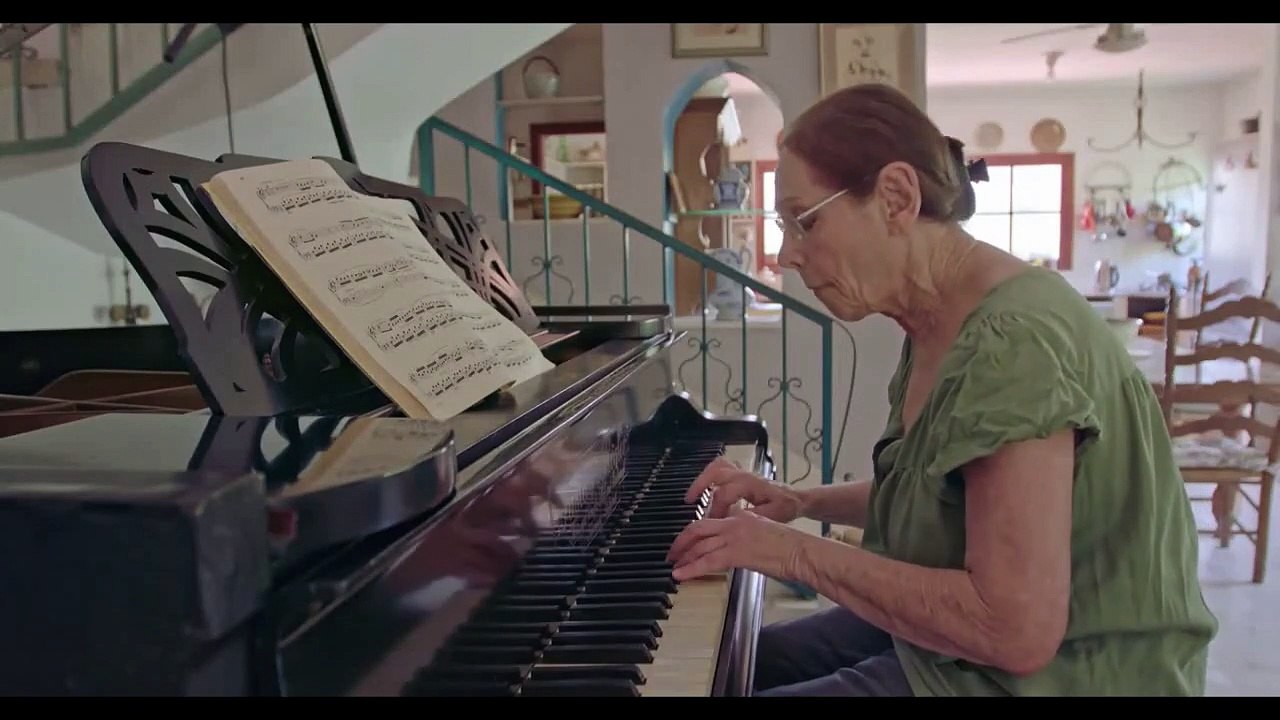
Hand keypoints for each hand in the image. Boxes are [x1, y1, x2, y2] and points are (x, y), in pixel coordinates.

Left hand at [665, 506, 805, 581]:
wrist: (801, 551)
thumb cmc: (790, 548)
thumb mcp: (764, 535)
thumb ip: (746, 538)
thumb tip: (735, 551)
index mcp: (741, 516)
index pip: (711, 522)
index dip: (695, 534)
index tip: (688, 543)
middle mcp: (734, 522)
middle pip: (698, 528)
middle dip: (681, 541)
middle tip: (672, 554)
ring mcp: (734, 536)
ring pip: (699, 545)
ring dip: (684, 557)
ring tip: (674, 567)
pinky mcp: (736, 552)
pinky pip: (707, 562)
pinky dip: (691, 569)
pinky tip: (681, 575)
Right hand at [685, 456, 802, 521]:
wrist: (797, 498)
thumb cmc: (786, 507)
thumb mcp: (774, 515)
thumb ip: (753, 516)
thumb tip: (734, 520)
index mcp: (750, 484)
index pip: (723, 494)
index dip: (714, 510)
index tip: (711, 523)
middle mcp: (744, 475)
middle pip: (715, 471)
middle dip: (699, 485)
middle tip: (689, 500)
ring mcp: (743, 472)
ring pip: (717, 465)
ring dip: (703, 477)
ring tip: (693, 494)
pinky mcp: (742, 474)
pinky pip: (723, 467)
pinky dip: (711, 474)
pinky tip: (706, 488)